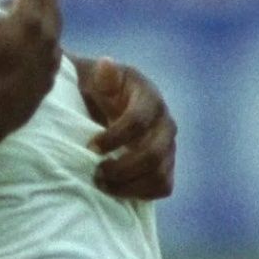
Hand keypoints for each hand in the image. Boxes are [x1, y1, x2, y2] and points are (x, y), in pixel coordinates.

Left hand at [79, 57, 175, 198]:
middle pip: (153, 154)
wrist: (106, 103)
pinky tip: (115, 190)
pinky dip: (140, 193)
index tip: (90, 147)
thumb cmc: (98, 90)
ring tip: (101, 183)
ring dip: (129, 185)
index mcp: (149, 98)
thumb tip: (106, 64)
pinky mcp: (166, 165)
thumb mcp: (97, 77)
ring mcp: (169, 146)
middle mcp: (165, 123)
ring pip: (160, 174)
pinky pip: (163, 186)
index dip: (114, 138)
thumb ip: (103, 76)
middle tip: (95, 173)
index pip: (138, 121)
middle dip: (121, 168)